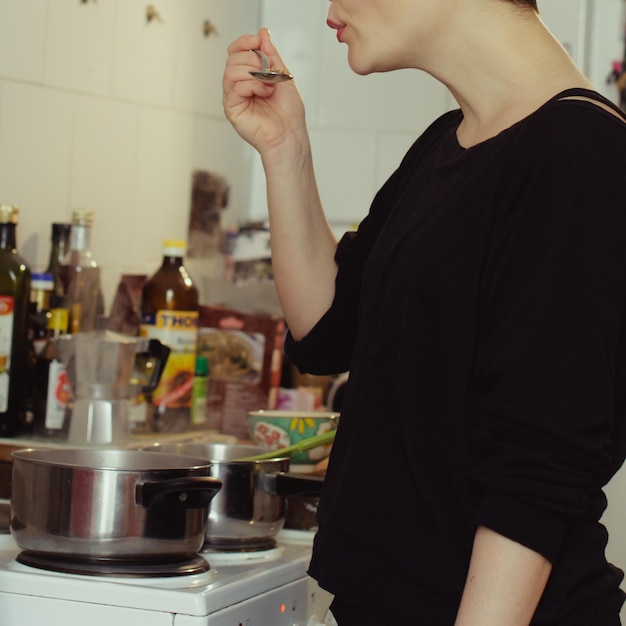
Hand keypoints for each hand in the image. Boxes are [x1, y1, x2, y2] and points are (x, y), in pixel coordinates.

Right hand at [223, 29, 306, 161]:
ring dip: (253, 72)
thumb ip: (271, 55)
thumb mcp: (283, 75)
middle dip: (253, 59)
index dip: (244, 42)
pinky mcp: (232, 108)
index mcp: (248, 76)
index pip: (236, 52)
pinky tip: (265, 93)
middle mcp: (238, 85)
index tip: (257, 41)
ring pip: (230, 70)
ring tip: (269, 84)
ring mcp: (233, 97)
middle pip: (232, 58)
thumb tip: (262, 33)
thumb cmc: (288, 112)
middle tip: (269, 72)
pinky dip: (252, 85)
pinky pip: (234, 86)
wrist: (290, 134)